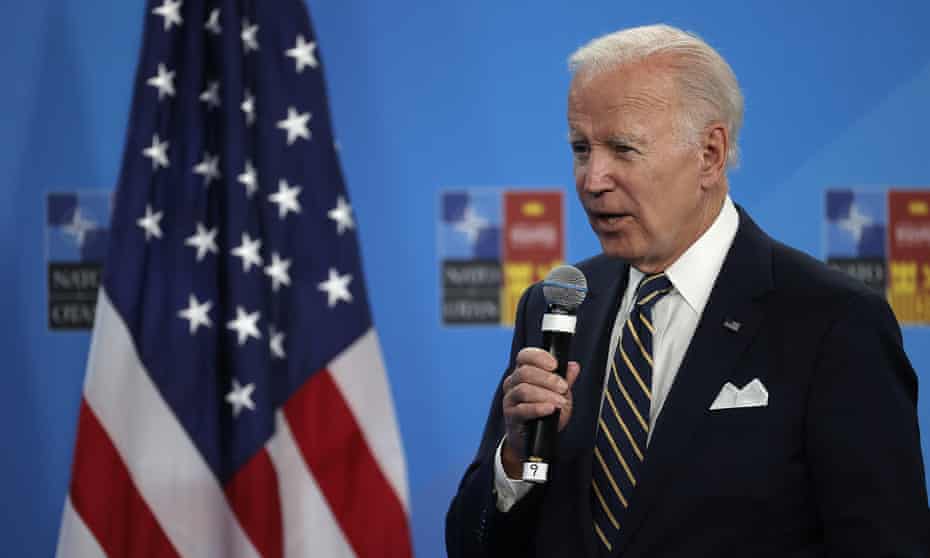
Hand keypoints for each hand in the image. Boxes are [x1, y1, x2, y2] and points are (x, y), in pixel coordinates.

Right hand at [500, 347, 580, 478]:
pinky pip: (522, 409)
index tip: (555, 365)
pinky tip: (550, 409)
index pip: (525, 356)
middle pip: (524, 372)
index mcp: (523, 372)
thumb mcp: (558, 394)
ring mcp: (510, 399)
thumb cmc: (545, 413)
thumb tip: (574, 366)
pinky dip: (538, 408)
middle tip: (564, 387)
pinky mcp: (511, 416)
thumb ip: (565, 380)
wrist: (532, 439)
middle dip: (547, 379)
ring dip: (545, 395)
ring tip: (561, 402)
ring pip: (523, 390)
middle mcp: (512, 383)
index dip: (539, 357)